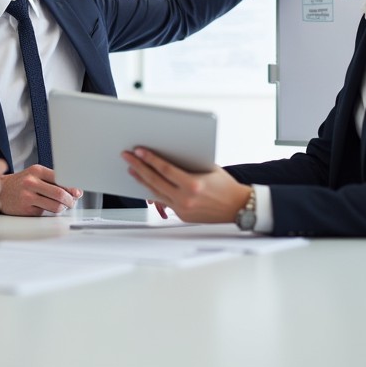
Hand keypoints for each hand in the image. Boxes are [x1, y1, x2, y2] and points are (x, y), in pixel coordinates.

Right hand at [0, 165, 82, 215]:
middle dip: (70, 200)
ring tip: (61, 206)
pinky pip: (45, 212)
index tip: (77, 193)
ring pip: (55, 206)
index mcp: (37, 170)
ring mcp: (27, 196)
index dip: (72, 188)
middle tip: (72, 203)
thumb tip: (75, 192)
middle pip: (60, 194)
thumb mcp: (36, 176)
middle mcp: (31, 182)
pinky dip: (50, 212)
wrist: (1, 191)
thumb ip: (54, 181)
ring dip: (62, 208)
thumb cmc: (21, 183)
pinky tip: (46, 208)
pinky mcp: (25, 209)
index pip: (61, 179)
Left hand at [122, 147, 249, 223]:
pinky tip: (147, 184)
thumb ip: (188, 164)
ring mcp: (182, 209)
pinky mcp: (182, 215)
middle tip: (127, 157)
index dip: (149, 159)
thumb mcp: (208, 168)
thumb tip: (169, 154)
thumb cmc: (226, 186)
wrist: (238, 207)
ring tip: (132, 169)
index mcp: (193, 185)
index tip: (139, 151)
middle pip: (154, 181)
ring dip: (142, 180)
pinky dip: (154, 192)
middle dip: (138, 167)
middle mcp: (185, 199)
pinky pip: (164, 202)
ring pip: (155, 193)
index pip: (164, 169)